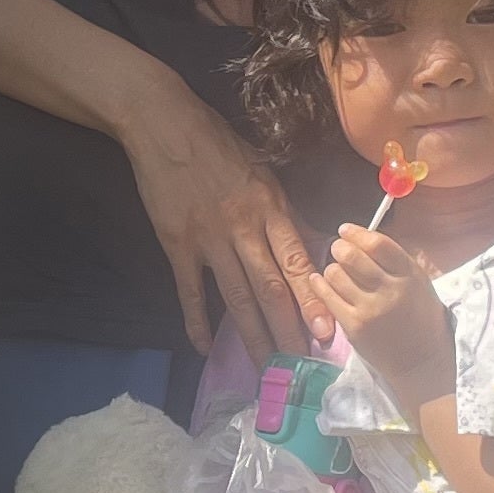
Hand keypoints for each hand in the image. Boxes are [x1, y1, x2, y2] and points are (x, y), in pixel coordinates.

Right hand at [118, 77, 317, 359]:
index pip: (297, 262)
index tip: (327, 331)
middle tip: (300, 364)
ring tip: (264, 366)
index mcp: (270, 208)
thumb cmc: (220, 146)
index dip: (312, 299)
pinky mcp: (177, 243)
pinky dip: (196, 319)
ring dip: (251, 335)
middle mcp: (244, 228)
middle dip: (288, 330)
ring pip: (236, 297)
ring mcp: (209, 238)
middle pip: (271, 288)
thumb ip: (287, 214)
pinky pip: (190, 290)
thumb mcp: (264, 173)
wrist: (166, 126)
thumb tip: (317, 246)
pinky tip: (204, 346)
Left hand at [312, 222, 453, 408]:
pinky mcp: (354, 327)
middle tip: (338, 248)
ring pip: (336, 274)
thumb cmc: (421, 320)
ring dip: (332, 268)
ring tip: (336, 271)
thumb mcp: (419, 285)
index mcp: (410, 275)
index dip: (357, 233)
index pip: (378, 243)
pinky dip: (319, 284)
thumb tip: (364, 240)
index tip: (346, 230)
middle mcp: (390, 289)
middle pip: (352, 256)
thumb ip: (395, 263)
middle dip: (340, 247)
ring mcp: (370, 309)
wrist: (422, 363)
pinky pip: (327, 297)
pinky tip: (319, 281)